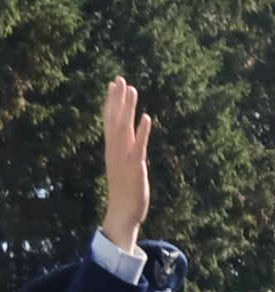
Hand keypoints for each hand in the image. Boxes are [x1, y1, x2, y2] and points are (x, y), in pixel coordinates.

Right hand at [100, 78, 152, 253]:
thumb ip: (124, 151)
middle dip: (117, 99)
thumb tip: (127, 140)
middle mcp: (115, 150)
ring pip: (124, 128)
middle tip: (120, 79)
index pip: (110, 120)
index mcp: (112, 149)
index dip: (111, 102)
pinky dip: (142, 131)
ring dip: (128, 108)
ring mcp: (124, 157)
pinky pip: (139, 146)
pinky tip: (147, 117)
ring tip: (131, 90)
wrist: (123, 212)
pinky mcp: (136, 167)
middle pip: (115, 119)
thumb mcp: (122, 166)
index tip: (113, 84)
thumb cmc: (125, 190)